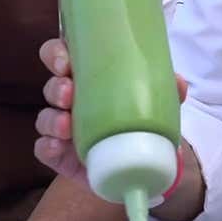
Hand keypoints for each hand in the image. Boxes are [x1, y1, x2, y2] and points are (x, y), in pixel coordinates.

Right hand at [33, 38, 188, 190]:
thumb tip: (178, 83)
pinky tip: (58, 146)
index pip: (60, 56)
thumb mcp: (156, 105)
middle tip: (68, 91)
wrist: (139, 167)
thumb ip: (167, 91)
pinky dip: (47, 146)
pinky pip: (43, 149)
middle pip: (50, 84)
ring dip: (52, 118)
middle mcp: (69, 100)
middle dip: (55, 86)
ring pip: (44, 117)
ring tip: (66, 124)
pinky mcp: (59, 156)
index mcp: (86, 78)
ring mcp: (61, 129)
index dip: (56, 53)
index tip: (66, 60)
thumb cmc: (139, 123)